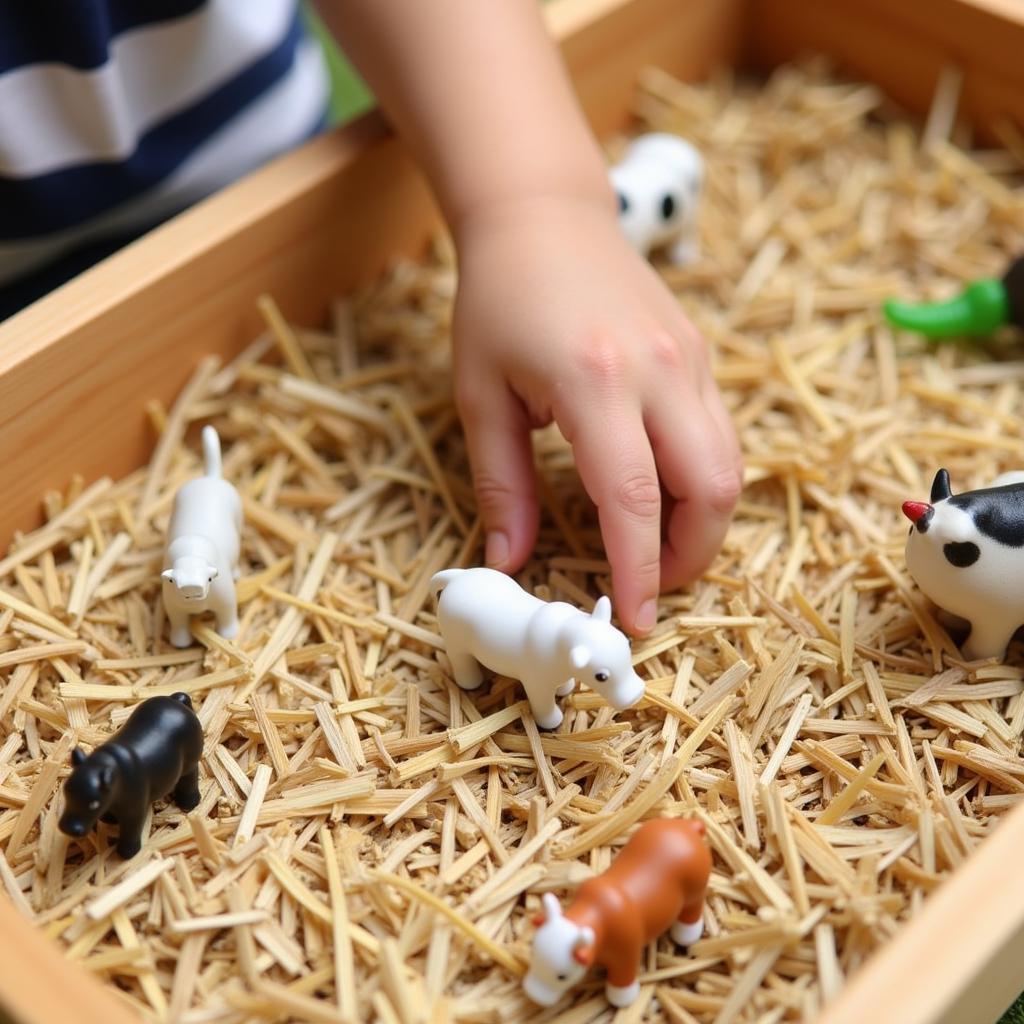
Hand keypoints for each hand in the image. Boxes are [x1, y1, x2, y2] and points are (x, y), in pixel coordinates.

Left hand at [452, 194, 741, 634]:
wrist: (543, 217)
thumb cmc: (498, 301)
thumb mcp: (481, 394)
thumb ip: (500, 483)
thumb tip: (510, 560)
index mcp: (594, 382)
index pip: (634, 499)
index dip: (639, 569)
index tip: (635, 619)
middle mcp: (659, 371)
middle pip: (712, 489)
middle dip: (691, 556)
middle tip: (648, 585)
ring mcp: (691, 360)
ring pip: (730, 465)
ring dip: (704, 522)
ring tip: (654, 547)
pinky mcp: (701, 354)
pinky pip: (720, 434)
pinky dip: (704, 480)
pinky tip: (662, 493)